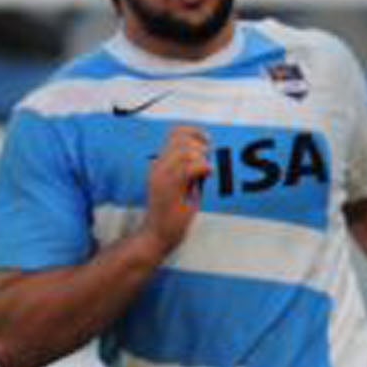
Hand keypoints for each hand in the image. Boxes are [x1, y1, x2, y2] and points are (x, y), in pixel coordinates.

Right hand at [142, 124, 208, 254]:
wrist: (157, 234)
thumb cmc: (173, 213)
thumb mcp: (184, 186)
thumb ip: (191, 170)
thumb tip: (207, 157)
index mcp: (160, 163)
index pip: (174, 133)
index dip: (194, 132)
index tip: (208, 141)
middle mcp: (158, 165)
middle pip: (181, 138)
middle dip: (201, 145)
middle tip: (209, 159)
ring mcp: (162, 175)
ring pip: (186, 152)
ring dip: (202, 158)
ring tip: (206, 171)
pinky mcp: (169, 188)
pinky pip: (188, 168)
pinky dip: (203, 167)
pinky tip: (207, 174)